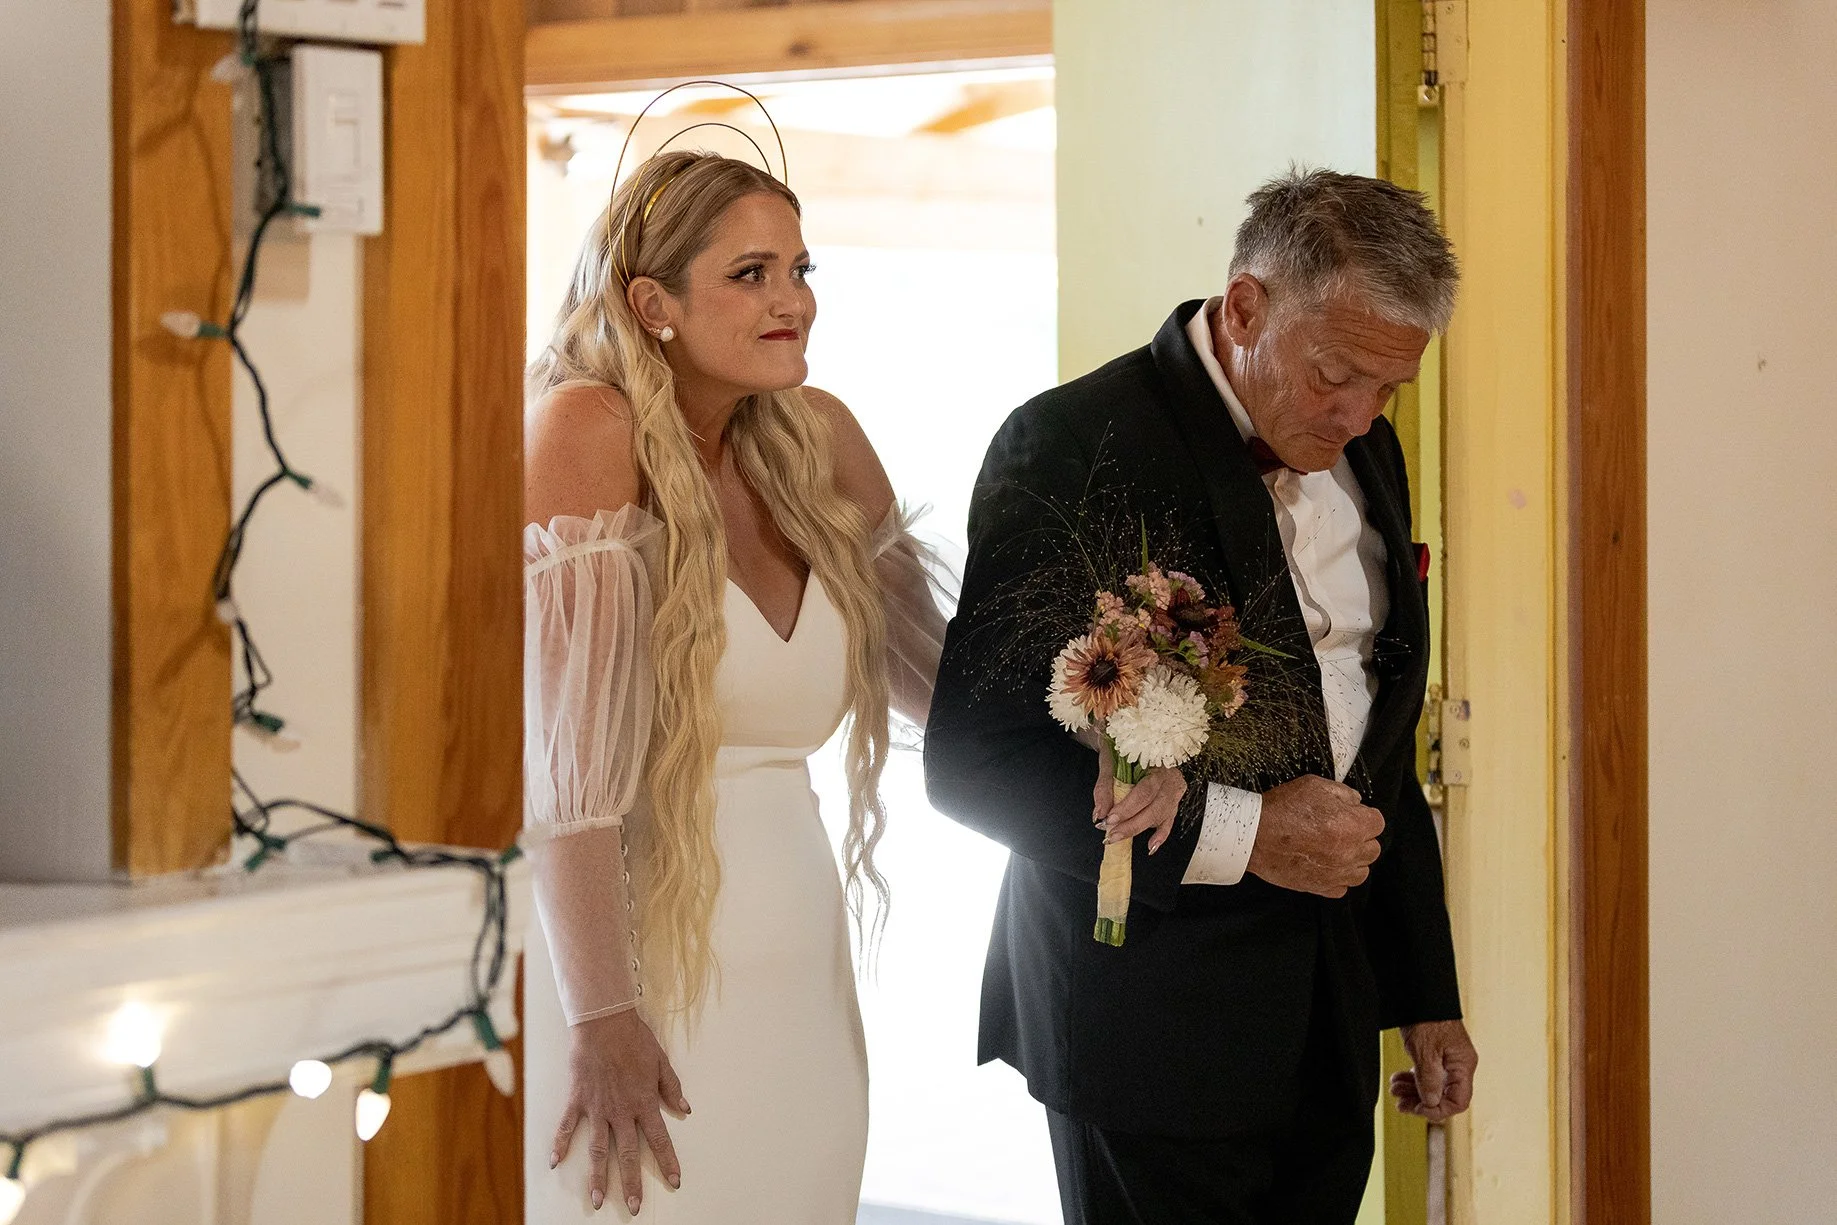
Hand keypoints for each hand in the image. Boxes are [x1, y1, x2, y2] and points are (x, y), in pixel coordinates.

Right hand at [552, 1008, 689, 1214]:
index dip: (668, 1161)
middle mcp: (621, 1111)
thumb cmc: (634, 1039)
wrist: (604, 1022)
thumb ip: (672, 1087)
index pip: (659, 1139)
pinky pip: (567, 1126)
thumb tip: (685, 1109)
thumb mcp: (661, 1061)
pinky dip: (560, 1144)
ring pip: (598, 1149)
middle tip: (633, 1207)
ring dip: (598, 1176)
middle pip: (628, 1153)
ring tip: (597, 1200)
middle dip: (631, 1183)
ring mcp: (597, 1108)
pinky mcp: (577, 1100)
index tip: (674, 1181)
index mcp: (644, 1102)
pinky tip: (555, 1162)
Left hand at [1091, 738, 1187, 854]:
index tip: (1109, 818)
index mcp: (1156, 762)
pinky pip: (1170, 821)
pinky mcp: (1174, 801)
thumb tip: (1098, 814)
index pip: (1144, 790)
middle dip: (1131, 823)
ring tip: (1119, 838)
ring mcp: (1174, 789)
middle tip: (1111, 834)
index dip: (1127, 807)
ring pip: (1161, 814)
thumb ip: (1104, 786)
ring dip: (1139, 829)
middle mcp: (1169, 776)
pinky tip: (1151, 846)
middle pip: (1154, 805)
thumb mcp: (1110, 760)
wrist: (1139, 738)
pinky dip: (1160, 835)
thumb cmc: (1123, 748)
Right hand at [1244, 775, 1383, 897]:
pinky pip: (1342, 887)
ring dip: (1353, 860)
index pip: (1378, 823)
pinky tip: (1325, 865)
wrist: (1253, 836)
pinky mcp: (1321, 887)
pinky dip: (1337, 878)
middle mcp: (1349, 852)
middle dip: (1361, 838)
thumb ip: (1343, 793)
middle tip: (1341, 830)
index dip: (1363, 815)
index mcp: (1352, 825)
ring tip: (1335, 850)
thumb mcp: (1314, 785)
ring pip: (1362, 871)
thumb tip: (1355, 802)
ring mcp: (1336, 873)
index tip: (1351, 814)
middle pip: (1373, 848)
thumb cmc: (1281, 809)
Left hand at [1391, 1019, 1477, 1122]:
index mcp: (1463, 1066)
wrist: (1421, 994)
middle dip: (1420, 1101)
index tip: (1418, 1108)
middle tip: (1400, 1102)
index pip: (1458, 1101)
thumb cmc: (1427, 1018)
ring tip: (1395, 1089)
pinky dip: (1412, 1080)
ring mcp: (1446, 1060)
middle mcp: (1457, 1065)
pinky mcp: (1434, 1055)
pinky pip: (1426, 1075)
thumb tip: (1432, 1104)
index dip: (1438, 1110)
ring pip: (1432, 1087)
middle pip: (1443, 1096)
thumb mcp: (1425, 1052)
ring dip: (1413, 1091)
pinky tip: (1398, 1079)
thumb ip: (1429, 1080)